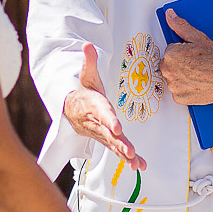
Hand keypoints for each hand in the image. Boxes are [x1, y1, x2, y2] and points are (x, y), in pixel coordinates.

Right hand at [63, 43, 145, 168]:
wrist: (71, 109)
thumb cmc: (84, 91)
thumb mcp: (85, 74)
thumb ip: (88, 61)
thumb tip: (87, 45)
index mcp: (94, 106)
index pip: (102, 113)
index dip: (109, 121)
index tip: (117, 128)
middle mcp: (97, 122)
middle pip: (108, 134)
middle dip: (119, 143)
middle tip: (129, 151)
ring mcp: (102, 133)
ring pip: (114, 145)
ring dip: (125, 155)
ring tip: (136, 163)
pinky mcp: (108, 140)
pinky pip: (117, 150)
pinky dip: (128, 159)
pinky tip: (140, 166)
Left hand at [160, 10, 212, 105]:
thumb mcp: (199, 38)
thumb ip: (180, 25)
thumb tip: (170, 15)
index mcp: (171, 54)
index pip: (169, 51)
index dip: (182, 52)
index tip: (192, 55)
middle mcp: (168, 70)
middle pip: (168, 64)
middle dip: (178, 64)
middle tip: (194, 64)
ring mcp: (173, 86)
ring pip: (172, 78)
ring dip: (180, 76)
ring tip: (196, 74)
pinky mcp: (179, 98)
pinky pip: (177, 91)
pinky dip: (184, 88)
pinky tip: (195, 83)